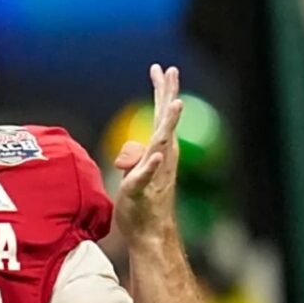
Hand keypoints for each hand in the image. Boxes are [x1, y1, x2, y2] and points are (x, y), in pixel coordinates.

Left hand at [113, 65, 182, 241]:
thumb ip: (133, 156)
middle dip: (168, 95)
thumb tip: (127, 152)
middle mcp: (162, 158)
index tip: (161, 68)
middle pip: (165, 121)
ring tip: (176, 104)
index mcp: (159, 151)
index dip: (161, 92)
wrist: (150, 234)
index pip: (161, 116)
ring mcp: (155, 174)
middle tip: (170, 70)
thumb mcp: (134, 172)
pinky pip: (146, 176)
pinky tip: (156, 154)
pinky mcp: (142, 191)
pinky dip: (150, 165)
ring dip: (170, 124)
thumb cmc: (142, 202)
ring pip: (162, 144)